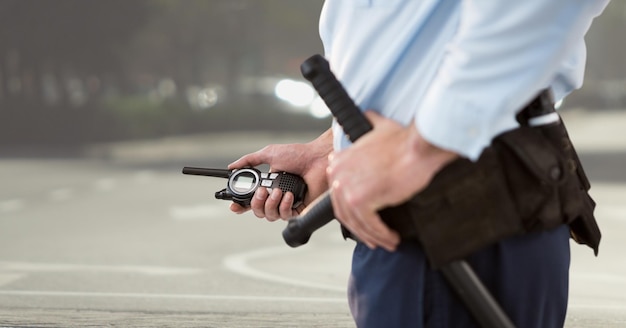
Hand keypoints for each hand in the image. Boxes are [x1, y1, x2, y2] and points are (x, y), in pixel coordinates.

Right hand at [228, 129, 332, 220]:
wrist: (317, 159)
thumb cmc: (298, 155)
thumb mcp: (269, 154)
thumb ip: (249, 160)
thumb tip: (232, 166)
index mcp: (268, 185)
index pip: (251, 200)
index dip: (241, 205)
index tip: (234, 206)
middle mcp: (276, 197)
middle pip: (258, 212)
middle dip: (256, 203)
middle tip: (262, 191)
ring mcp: (287, 204)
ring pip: (269, 216)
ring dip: (270, 204)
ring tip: (278, 191)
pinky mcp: (299, 210)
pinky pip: (285, 217)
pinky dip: (284, 206)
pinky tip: (289, 195)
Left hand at [327, 111, 457, 250]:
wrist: (418, 146)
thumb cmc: (404, 140)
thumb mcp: (379, 128)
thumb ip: (369, 126)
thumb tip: (369, 116)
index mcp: (339, 160)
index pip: (339, 194)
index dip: (353, 211)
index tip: (366, 221)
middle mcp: (338, 174)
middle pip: (344, 212)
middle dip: (362, 229)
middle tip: (376, 238)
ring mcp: (346, 188)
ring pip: (356, 222)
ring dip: (373, 236)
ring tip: (387, 242)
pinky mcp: (360, 200)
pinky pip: (369, 225)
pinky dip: (381, 235)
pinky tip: (392, 239)